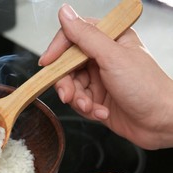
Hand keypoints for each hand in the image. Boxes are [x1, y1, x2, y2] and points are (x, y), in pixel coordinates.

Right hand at [39, 4, 172, 149]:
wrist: (161, 123)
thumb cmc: (147, 88)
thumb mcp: (112, 57)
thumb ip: (85, 36)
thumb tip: (65, 13)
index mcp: (109, 40)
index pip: (73, 36)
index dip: (58, 49)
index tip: (47, 62)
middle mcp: (103, 58)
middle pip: (67, 65)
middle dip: (66, 83)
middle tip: (69, 95)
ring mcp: (100, 79)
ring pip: (71, 86)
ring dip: (78, 99)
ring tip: (91, 107)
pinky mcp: (98, 98)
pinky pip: (78, 101)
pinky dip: (87, 109)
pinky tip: (101, 112)